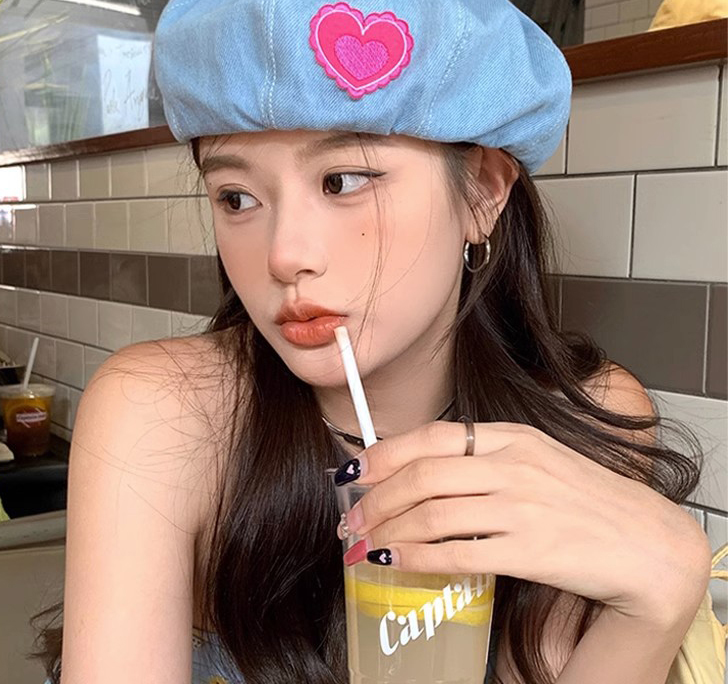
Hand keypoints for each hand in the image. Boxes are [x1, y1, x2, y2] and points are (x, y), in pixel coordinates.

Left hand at [336, 421, 711, 628]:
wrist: (647, 542)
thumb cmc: (586, 499)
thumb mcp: (538, 459)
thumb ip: (486, 458)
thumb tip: (421, 471)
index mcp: (511, 437)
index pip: (432, 436)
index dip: (383, 454)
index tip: (352, 472)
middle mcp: (512, 465)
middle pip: (422, 475)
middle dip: (375, 498)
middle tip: (350, 520)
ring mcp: (521, 506)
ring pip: (431, 513)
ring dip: (386, 529)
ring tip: (363, 544)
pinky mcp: (529, 550)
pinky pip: (456, 553)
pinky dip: (415, 556)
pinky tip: (394, 560)